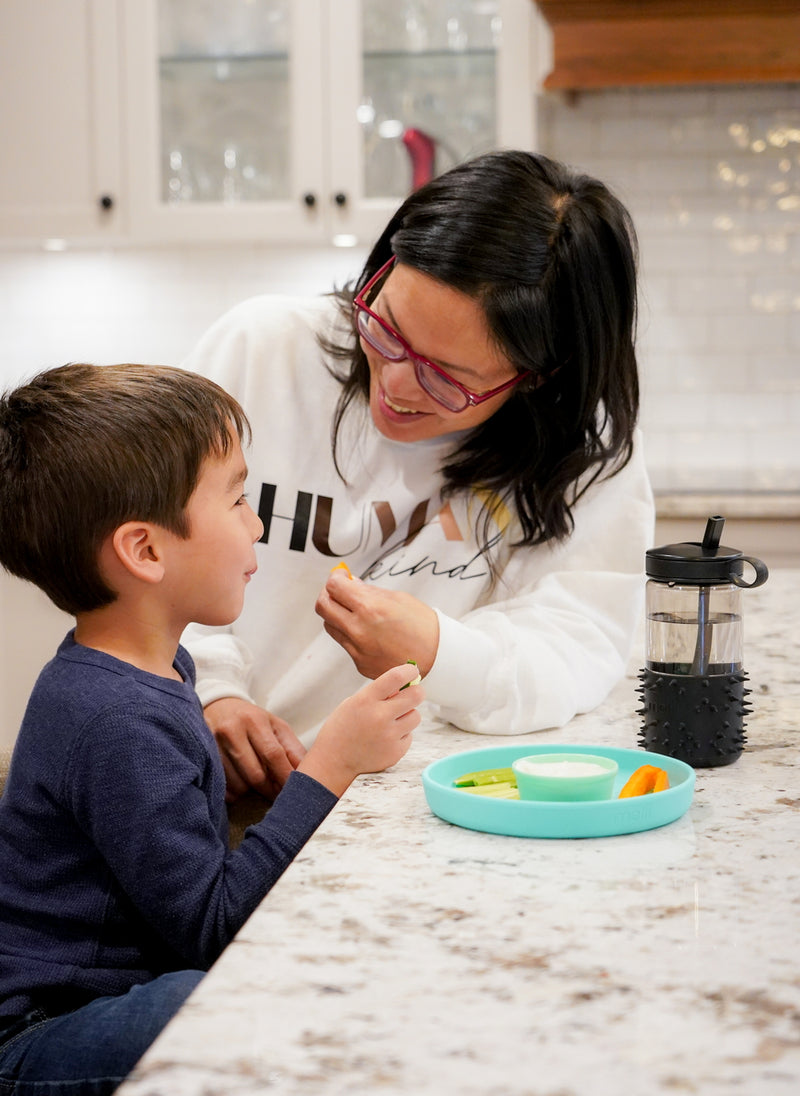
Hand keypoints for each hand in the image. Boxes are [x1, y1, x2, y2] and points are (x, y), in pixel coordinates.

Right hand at [204, 697, 306, 802]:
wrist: (218, 707)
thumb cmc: (252, 720)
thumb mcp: (275, 726)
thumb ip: (292, 748)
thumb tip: (306, 773)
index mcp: (254, 720)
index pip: (273, 754)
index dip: (284, 776)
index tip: (294, 790)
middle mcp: (231, 730)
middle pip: (255, 773)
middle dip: (269, 789)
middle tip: (277, 795)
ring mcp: (213, 744)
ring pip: (238, 784)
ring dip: (251, 791)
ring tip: (258, 786)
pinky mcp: (202, 757)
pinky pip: (222, 787)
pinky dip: (234, 793)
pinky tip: (240, 785)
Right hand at [299, 663, 423, 796]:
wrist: (334, 760)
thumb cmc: (343, 728)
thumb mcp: (353, 702)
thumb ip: (378, 693)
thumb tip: (405, 685)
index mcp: (366, 700)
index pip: (396, 677)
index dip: (409, 671)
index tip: (412, 671)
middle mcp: (380, 717)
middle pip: (416, 696)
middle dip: (416, 692)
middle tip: (411, 694)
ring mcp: (389, 736)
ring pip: (416, 716)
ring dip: (408, 715)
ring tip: (392, 720)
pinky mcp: (396, 752)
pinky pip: (409, 735)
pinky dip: (401, 734)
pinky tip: (385, 738)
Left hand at [315, 571, 439, 679]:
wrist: (439, 659)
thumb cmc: (423, 625)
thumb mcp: (398, 598)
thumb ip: (369, 591)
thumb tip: (349, 583)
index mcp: (370, 608)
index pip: (333, 587)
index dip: (336, 578)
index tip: (341, 577)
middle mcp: (358, 630)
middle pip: (322, 606)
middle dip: (328, 594)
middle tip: (339, 591)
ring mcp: (357, 650)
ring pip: (330, 626)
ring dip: (337, 615)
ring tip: (355, 612)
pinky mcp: (359, 664)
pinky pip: (345, 644)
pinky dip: (351, 634)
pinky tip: (370, 633)